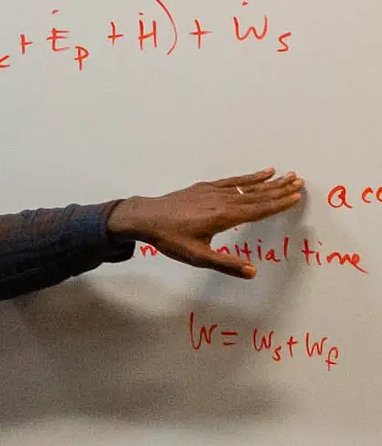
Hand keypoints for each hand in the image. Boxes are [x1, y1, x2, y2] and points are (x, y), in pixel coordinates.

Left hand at [107, 168, 303, 277]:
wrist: (147, 217)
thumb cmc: (171, 239)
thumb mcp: (198, 257)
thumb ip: (226, 264)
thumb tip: (252, 272)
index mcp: (224, 217)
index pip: (258, 209)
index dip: (279, 204)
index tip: (296, 197)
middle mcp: (223, 200)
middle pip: (257, 194)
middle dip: (280, 189)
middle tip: (299, 181)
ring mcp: (215, 191)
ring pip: (248, 185)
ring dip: (269, 181)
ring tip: (287, 175)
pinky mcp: (206, 187)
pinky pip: (234, 180)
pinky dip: (249, 177)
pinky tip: (261, 172)